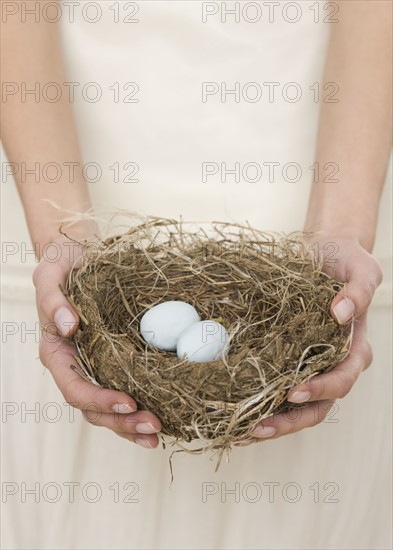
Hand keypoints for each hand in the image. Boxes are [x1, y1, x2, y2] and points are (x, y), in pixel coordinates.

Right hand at [33, 236, 160, 448]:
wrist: (81, 257)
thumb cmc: (63, 264)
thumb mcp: (51, 271)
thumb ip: (53, 298)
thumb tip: (68, 326)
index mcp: (57, 353)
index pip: (74, 387)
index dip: (99, 400)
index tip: (128, 402)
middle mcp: (77, 366)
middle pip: (94, 408)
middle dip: (122, 422)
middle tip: (153, 427)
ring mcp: (97, 367)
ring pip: (111, 408)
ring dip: (133, 424)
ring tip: (159, 433)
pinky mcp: (115, 361)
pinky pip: (128, 387)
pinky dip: (144, 404)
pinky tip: (165, 415)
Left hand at [249, 233, 382, 440]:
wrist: (325, 254)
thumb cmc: (346, 260)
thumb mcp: (361, 267)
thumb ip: (359, 289)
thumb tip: (341, 314)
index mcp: (354, 348)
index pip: (342, 378)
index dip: (322, 389)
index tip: (295, 390)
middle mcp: (333, 363)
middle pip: (318, 406)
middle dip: (289, 421)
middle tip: (257, 429)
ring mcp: (311, 364)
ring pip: (296, 406)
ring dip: (271, 422)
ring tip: (240, 433)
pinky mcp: (289, 358)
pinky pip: (276, 386)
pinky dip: (260, 403)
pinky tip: (235, 412)